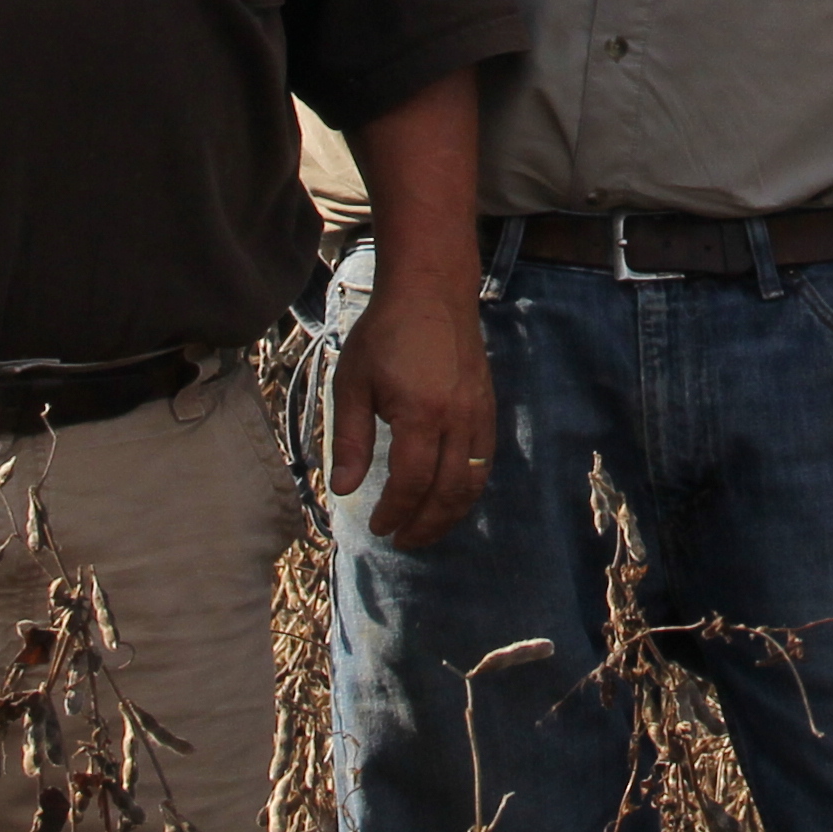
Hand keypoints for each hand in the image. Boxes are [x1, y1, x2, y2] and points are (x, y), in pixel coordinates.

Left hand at [332, 265, 497, 549]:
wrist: (432, 291)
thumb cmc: (385, 333)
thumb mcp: (352, 382)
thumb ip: (350, 439)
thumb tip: (343, 489)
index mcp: (420, 413)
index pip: (411, 482)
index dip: (395, 512)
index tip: (377, 526)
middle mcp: (457, 418)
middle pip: (448, 491)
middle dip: (425, 524)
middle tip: (402, 540)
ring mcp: (478, 412)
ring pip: (473, 481)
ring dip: (450, 514)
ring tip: (425, 528)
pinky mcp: (488, 406)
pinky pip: (485, 460)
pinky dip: (469, 488)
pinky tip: (449, 496)